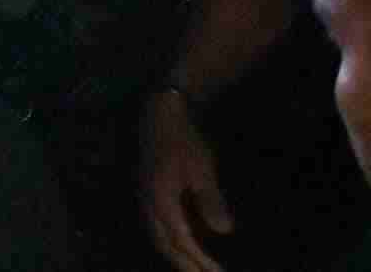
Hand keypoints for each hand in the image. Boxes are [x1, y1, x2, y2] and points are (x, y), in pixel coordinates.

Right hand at [139, 90, 233, 271]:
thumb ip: (210, 200)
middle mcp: (149, 204)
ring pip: (158, 236)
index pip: (181, 240)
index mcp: (161, 200)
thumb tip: (224, 231)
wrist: (160, 115)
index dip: (199, 260)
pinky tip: (182, 243)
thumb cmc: (184, 140)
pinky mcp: (148, 194)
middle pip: (164, 244)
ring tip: (193, 268)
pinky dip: (170, 241)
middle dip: (184, 265)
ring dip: (175, 256)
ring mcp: (145, 199)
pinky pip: (157, 226)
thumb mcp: (202, 168)